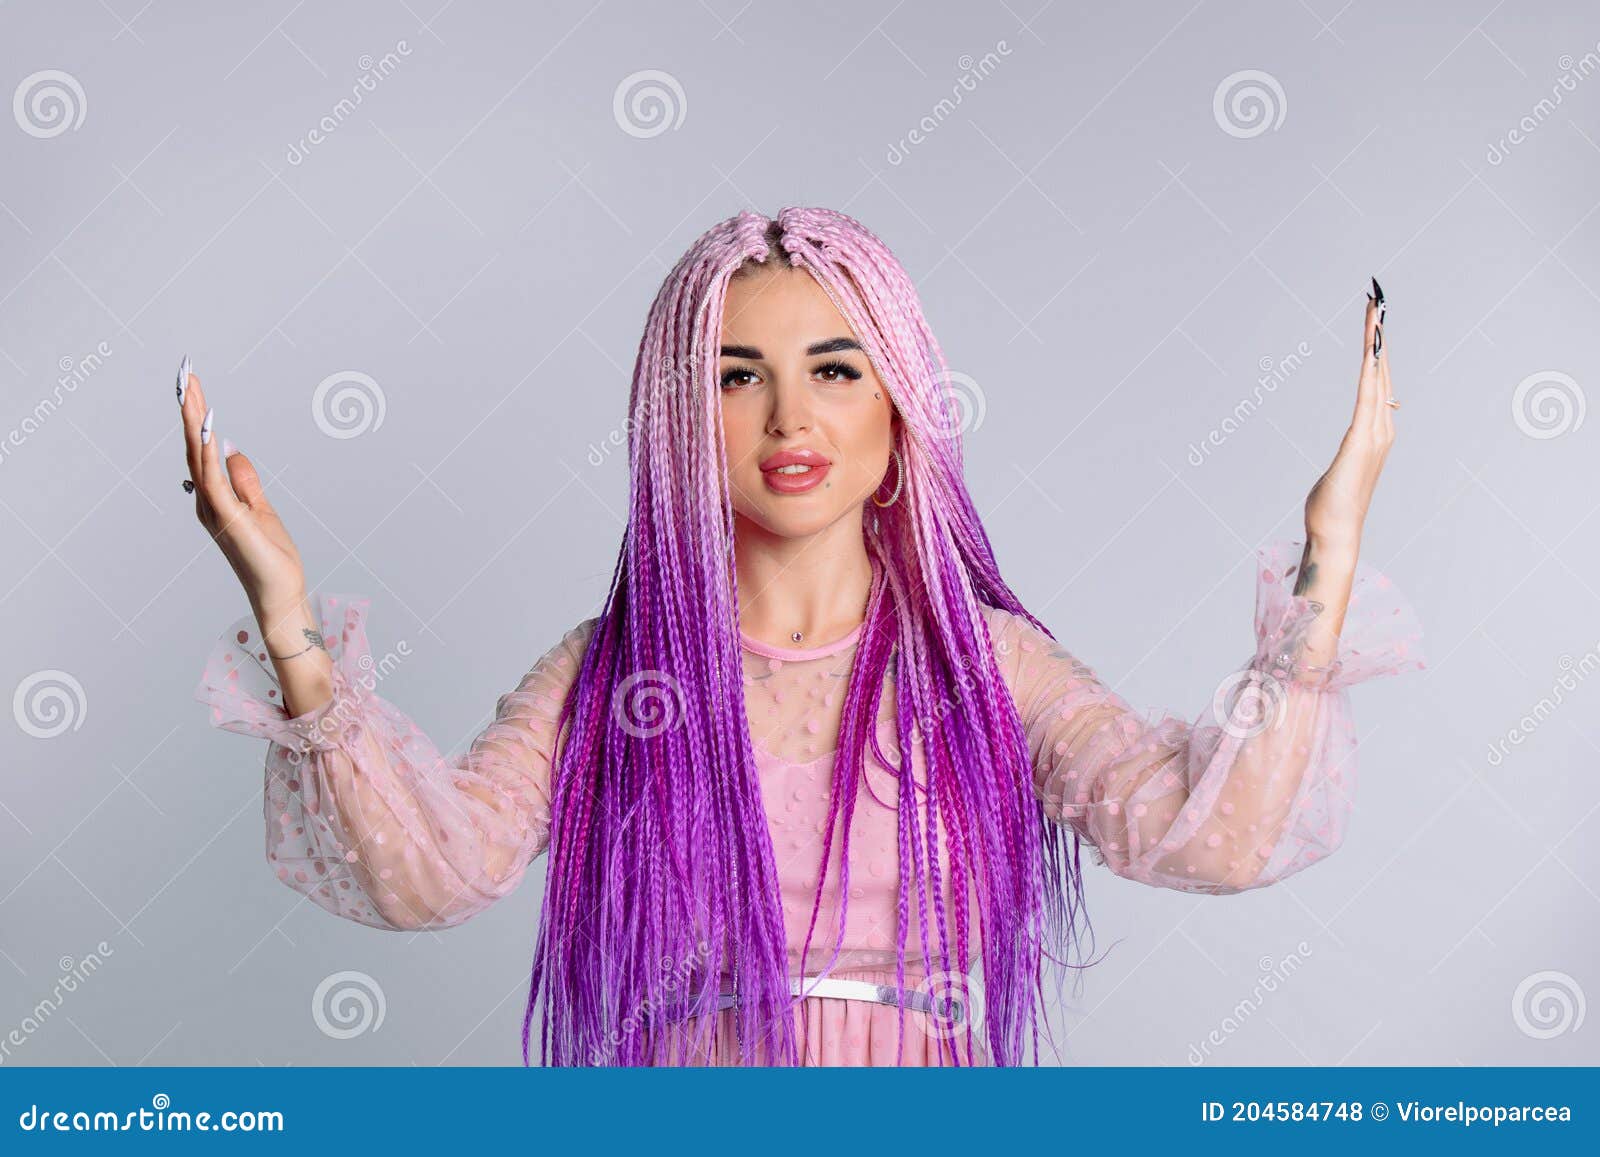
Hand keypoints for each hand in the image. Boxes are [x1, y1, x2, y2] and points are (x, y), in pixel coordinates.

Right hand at [178, 359, 305, 615]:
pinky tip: (209, 429)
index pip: (203, 449)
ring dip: (195, 423)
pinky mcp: (229, 520)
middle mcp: (207, 501)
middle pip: (195, 447)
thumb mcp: (261, 508)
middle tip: (185, 374)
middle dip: (190, 409)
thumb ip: (245, 480)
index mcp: (215, 497)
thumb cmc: (270, 556)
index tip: (193, 385)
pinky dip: (209, 454)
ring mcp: (215, 511)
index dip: (198, 416)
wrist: (279, 592)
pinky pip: (215, 481)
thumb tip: (231, 448)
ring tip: (190, 390)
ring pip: (199, 457)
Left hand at [1303, 278, 1394, 553]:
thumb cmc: (1334, 503)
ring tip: (1375, 308)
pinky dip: (1371, 370)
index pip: (1378, 378)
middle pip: (1381, 368)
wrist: (1336, 530)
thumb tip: (1362, 433)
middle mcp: (1382, 426)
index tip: (1375, 317)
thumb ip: (1355, 445)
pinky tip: (1371, 348)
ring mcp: (1375, 432)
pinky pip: (1367, 395)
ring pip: (1377, 375)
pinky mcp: (1361, 440)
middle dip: (1378, 332)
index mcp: (1376, 428)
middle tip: (1376, 297)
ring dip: (1376, 341)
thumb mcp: (1345, 464)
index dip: (1377, 346)